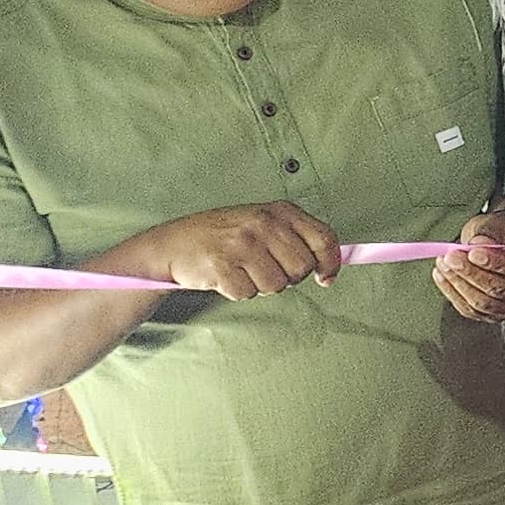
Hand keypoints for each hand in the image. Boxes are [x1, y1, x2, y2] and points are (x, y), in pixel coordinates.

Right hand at [133, 202, 343, 300]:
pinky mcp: (222, 265)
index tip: (326, 277)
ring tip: (242, 269)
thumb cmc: (224, 236)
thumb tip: (330, 268)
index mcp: (279, 211)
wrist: (174, 243)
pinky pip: (248, 294)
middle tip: (265, 268)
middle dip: (288, 277)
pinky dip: (239, 291)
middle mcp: (263, 223)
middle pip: (302, 268)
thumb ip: (296, 238)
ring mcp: (242, 243)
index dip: (331, 263)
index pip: (324, 238)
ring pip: (276, 285)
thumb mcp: (263, 224)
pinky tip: (226, 275)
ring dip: (261, 285)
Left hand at [433, 207, 504, 323]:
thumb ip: (490, 233)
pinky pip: (472, 311)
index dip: (496, 262)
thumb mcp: (500, 224)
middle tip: (451, 257)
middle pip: (501, 289)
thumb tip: (477, 244)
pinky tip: (443, 277)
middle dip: (471, 273)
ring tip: (443, 264)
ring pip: (484, 302)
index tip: (473, 252)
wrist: (503, 244)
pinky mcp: (495, 315)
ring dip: (459, 283)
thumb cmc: (503, 234)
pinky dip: (453, 294)